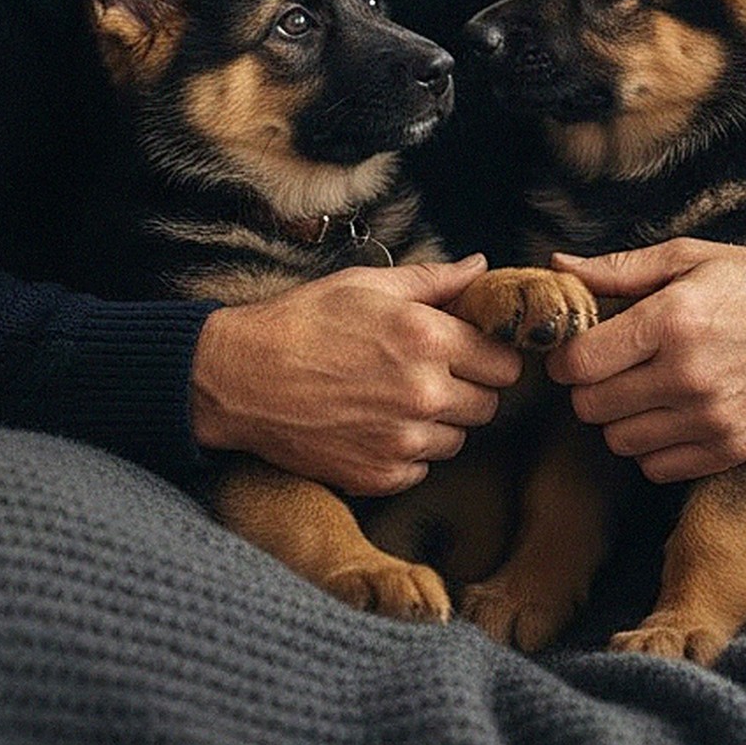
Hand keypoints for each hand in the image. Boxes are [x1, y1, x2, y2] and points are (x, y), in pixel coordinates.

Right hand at [190, 253, 523, 495]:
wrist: (240, 378)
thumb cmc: (302, 322)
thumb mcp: (367, 285)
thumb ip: (435, 279)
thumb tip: (481, 268)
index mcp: (428, 339)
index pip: (505, 364)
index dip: (490, 355)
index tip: (469, 351)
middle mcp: (424, 394)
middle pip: (488, 405)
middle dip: (468, 388)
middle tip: (429, 373)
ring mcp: (403, 441)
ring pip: (457, 439)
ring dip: (438, 422)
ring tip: (394, 397)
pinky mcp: (380, 476)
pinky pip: (422, 468)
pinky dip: (406, 452)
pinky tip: (373, 425)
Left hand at [541, 239, 745, 482]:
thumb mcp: (688, 258)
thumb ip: (617, 269)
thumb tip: (558, 265)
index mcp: (671, 322)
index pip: (579, 363)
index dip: (565, 356)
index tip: (576, 348)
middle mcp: (688, 376)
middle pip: (590, 407)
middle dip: (588, 386)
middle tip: (609, 366)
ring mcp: (711, 420)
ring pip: (618, 440)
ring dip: (619, 417)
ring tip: (642, 387)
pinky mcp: (730, 450)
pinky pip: (656, 467)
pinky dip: (651, 446)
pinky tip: (668, 413)